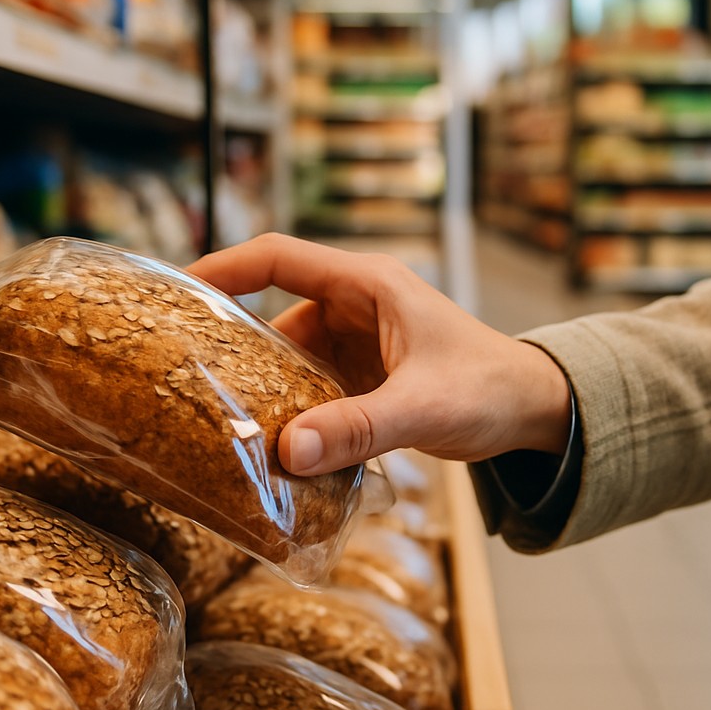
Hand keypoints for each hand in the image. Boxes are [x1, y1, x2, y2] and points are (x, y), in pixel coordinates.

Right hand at [189, 234, 571, 475]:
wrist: (533, 409)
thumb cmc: (490, 387)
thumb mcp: (423, 406)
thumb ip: (359, 427)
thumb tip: (287, 451)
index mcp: (367, 286)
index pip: (278, 257)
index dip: (224, 267)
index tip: (177, 291)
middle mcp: (355, 307)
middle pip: (274, 314)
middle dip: (236, 347)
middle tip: (191, 381)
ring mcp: (357, 343)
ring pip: (290, 358)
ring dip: (266, 390)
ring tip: (226, 424)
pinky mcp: (363, 376)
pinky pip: (312, 388)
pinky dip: (293, 412)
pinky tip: (274, 444)